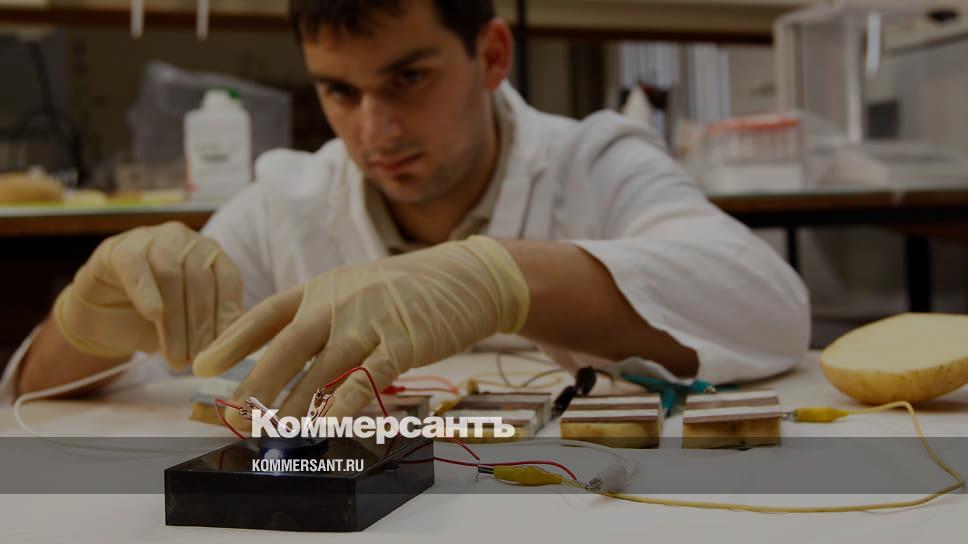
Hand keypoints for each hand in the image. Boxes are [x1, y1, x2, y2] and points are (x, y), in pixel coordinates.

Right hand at [53, 222, 243, 369]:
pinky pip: (136, 267)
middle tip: (199, 360)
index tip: (225, 349)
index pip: (228, 280)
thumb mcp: (191, 322)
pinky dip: (146, 292)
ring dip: (176, 321)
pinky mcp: (119, 249)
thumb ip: (215, 325)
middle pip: (201, 280)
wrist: (103, 314)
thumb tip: (239, 344)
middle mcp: (186, 241)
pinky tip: (153, 315)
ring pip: (171, 276)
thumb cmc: (158, 318)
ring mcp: (152, 239)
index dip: (227, 316)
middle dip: (201, 324)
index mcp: (212, 254)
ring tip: (176, 357)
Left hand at [194, 236, 529, 424]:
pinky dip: (345, 404)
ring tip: (275, 432)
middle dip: (257, 382)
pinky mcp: (402, 343)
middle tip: (235, 414)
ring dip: (296, 404)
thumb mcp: (355, 289)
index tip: (203, 365)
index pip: (268, 312)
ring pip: (322, 368)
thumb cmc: (405, 290)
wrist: (463, 279)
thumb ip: (321, 316)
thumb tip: (285, 356)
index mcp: (322, 287)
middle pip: (287, 344)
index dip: (233, 340)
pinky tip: (329, 425)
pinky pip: (367, 379)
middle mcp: (339, 302)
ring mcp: (370, 322)